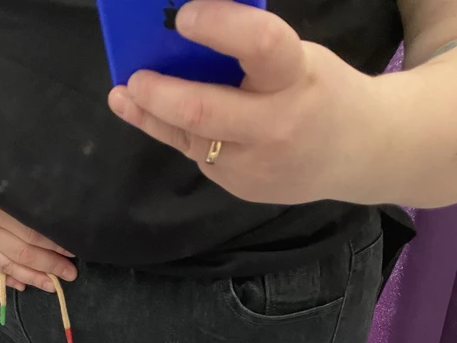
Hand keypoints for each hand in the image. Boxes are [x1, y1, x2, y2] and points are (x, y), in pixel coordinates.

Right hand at [0, 165, 76, 291]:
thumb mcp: (2, 175)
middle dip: (49, 266)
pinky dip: (6, 278)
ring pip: (8, 265)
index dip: (54, 245)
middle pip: (23, 253)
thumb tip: (54, 211)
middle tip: (70, 274)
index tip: (73, 251)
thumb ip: (25, 195)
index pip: (33, 233)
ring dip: (31, 277)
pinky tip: (22, 286)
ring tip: (51, 285)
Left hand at [108, 0, 387, 205]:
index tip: (185, 17)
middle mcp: (276, 126)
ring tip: (126, 96)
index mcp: (297, 77)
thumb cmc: (317, 90)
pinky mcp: (240, 187)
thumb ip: (250, 52)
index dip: (220, 27)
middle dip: (161, 95)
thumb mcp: (298, 58)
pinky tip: (152, 116)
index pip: (261, 45)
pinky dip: (176, 132)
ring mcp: (255, 165)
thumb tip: (186, 34)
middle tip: (135, 78)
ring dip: (153, 116)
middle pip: (206, 112)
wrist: (354, 154)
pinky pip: (198, 155)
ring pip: (191, 140)